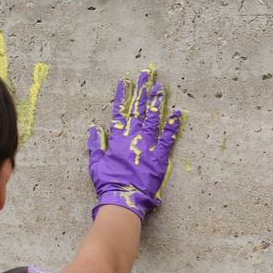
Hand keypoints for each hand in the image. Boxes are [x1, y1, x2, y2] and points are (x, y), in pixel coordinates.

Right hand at [87, 68, 182, 218]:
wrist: (124, 198)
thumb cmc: (108, 182)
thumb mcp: (95, 163)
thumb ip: (95, 144)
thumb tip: (94, 128)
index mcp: (117, 138)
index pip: (120, 111)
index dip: (123, 95)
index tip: (125, 81)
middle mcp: (133, 137)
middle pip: (138, 109)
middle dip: (142, 91)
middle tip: (147, 74)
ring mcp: (147, 145)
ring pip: (153, 118)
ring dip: (157, 102)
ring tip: (160, 87)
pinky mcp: (160, 155)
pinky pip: (168, 137)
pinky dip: (173, 124)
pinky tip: (178, 112)